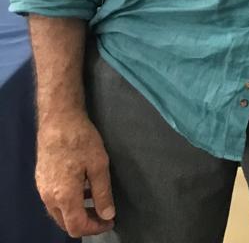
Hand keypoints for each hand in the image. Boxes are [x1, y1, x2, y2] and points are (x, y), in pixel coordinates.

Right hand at [35, 111, 114, 236]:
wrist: (58, 119)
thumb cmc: (81, 139)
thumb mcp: (99, 165)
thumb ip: (103, 193)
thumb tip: (108, 215)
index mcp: (64, 197)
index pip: (78, 227)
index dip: (95, 228)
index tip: (109, 221)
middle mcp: (49, 197)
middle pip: (66, 223)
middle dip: (86, 222)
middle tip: (103, 213)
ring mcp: (42, 188)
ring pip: (59, 212)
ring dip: (76, 212)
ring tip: (95, 199)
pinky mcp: (41, 179)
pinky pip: (54, 199)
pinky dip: (68, 201)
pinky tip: (81, 186)